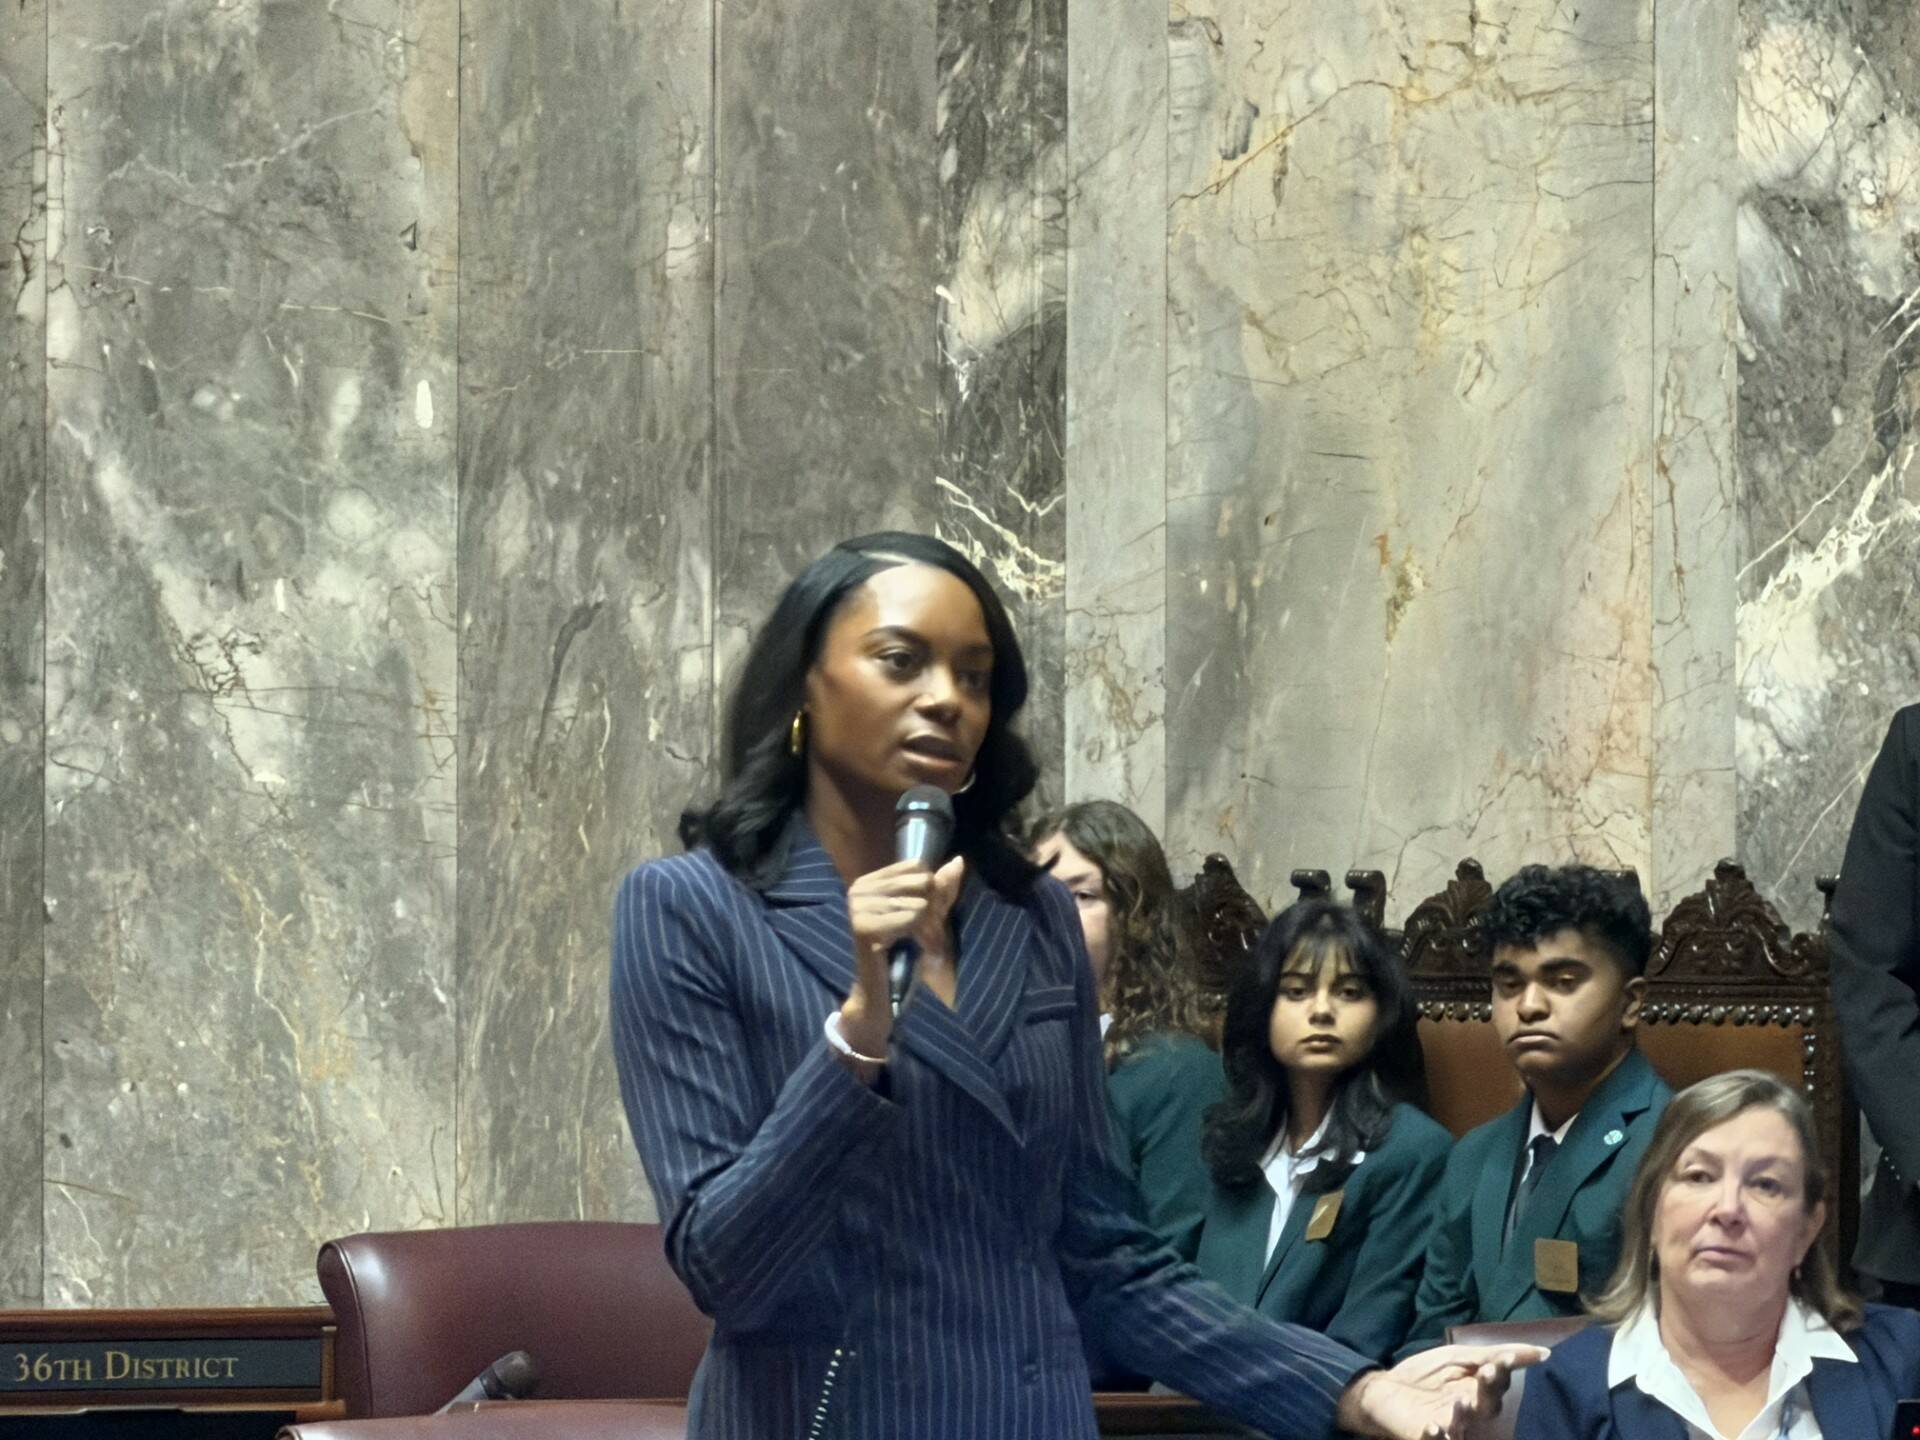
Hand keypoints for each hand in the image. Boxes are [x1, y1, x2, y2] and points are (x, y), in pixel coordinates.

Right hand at [841, 856, 966, 1053]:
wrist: (880, 993)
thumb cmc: (903, 954)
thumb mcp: (927, 916)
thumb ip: (940, 890)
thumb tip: (958, 861)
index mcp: (869, 881)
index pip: (917, 866)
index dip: (933, 891)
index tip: (931, 918)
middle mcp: (859, 889)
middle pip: (921, 882)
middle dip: (935, 910)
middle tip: (930, 935)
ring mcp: (858, 907)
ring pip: (920, 903)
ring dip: (932, 929)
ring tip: (926, 946)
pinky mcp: (864, 927)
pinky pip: (912, 918)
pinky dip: (924, 937)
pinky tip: (919, 952)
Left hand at [1333, 1344, 1547, 1439]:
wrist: (1383, 1388)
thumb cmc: (1424, 1374)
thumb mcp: (1458, 1357)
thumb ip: (1494, 1355)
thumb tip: (1543, 1352)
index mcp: (1477, 1392)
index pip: (1498, 1384)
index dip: (1502, 1371)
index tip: (1503, 1358)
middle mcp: (1468, 1413)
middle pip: (1487, 1407)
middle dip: (1488, 1391)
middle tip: (1484, 1373)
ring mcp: (1447, 1426)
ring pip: (1464, 1427)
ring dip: (1464, 1414)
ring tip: (1461, 1400)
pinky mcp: (1424, 1435)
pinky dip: (1436, 1436)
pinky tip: (1433, 1425)